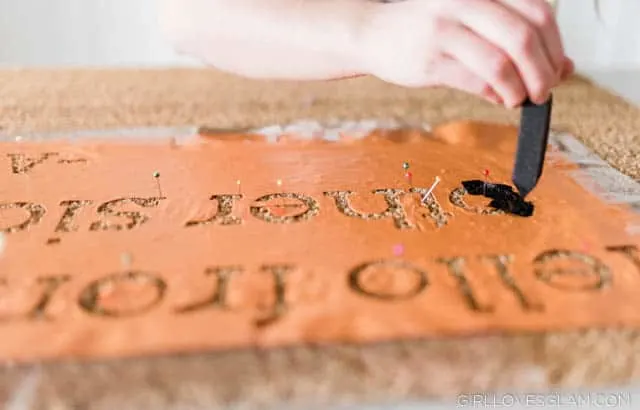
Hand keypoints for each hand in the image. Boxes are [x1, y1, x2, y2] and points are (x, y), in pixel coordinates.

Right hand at [359, 0, 573, 106]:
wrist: (373, 34)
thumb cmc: (428, 29)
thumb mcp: (474, 20)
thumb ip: (514, 38)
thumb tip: (565, 69)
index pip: (537, 12)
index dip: (556, 46)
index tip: (558, 69)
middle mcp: (465, 3)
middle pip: (523, 36)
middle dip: (543, 71)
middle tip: (545, 91)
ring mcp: (445, 30)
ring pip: (501, 62)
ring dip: (520, 88)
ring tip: (521, 99)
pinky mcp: (430, 60)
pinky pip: (476, 81)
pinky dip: (497, 95)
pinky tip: (500, 98)